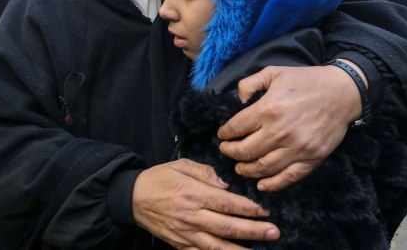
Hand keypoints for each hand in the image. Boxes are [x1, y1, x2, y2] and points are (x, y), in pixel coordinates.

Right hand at [132, 159, 279, 248]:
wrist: (132, 199)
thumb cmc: (159, 178)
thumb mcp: (181, 165)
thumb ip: (206, 172)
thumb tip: (227, 184)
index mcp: (192, 194)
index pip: (225, 203)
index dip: (247, 208)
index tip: (265, 210)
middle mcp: (191, 216)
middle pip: (226, 226)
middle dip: (252, 230)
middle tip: (274, 232)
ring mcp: (186, 234)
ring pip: (217, 246)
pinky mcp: (180, 245)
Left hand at [217, 64, 361, 191]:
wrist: (342, 92)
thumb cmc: (306, 80)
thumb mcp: (274, 72)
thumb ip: (250, 83)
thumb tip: (238, 100)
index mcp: (268, 109)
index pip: (237, 128)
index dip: (225, 134)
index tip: (222, 135)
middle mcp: (280, 132)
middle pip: (246, 151)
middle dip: (230, 153)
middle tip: (226, 151)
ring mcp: (297, 148)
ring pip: (263, 168)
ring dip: (247, 170)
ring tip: (239, 167)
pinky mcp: (312, 158)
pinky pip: (288, 177)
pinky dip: (272, 184)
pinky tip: (261, 185)